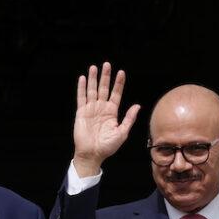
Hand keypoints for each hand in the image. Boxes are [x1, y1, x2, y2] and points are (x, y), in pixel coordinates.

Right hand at [73, 62, 139, 177]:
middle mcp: (101, 108)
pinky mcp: (81, 112)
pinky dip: (81, 88)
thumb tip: (137, 106)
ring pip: (92, 90)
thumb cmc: (107, 146)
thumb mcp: (122, 133)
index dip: (118, 83)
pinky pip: (81, 98)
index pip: (116, 94)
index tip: (121, 73)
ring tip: (94, 67)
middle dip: (106, 76)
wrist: (92, 154)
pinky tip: (82, 78)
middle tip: (107, 64)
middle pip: (104, 88)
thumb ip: (129, 119)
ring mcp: (91, 109)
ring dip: (93, 79)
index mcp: (112, 112)